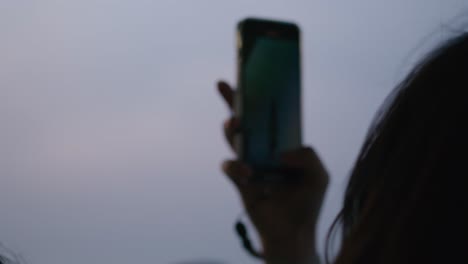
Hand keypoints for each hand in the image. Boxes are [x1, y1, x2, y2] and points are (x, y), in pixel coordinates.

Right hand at [218, 81, 328, 262]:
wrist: (292, 233)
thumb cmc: (307, 203)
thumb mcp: (318, 175)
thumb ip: (307, 156)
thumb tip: (281, 152)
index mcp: (281, 144)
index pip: (268, 116)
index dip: (260, 97)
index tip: (252, 76)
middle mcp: (263, 150)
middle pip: (245, 120)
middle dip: (234, 101)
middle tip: (224, 84)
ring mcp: (249, 164)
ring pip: (233, 139)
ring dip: (231, 130)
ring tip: (235, 124)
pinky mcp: (239, 181)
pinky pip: (230, 166)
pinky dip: (236, 167)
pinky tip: (250, 174)